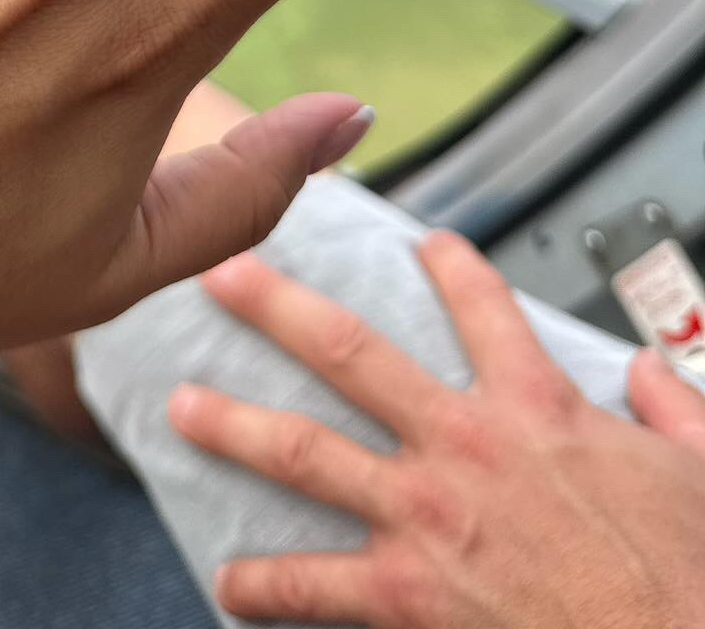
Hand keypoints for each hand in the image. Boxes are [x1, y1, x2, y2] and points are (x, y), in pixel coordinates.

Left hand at [170, 233, 704, 625]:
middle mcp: (465, 446)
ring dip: (238, 427)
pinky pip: (320, 587)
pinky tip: (227, 585)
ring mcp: (428, 518)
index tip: (421, 241)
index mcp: (539, 409)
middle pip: (350, 354)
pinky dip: (268, 588)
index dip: (448, 265)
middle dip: (276, 308)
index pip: (483, 305)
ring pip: (308, 454)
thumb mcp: (700, 472)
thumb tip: (654, 375)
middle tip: (221, 275)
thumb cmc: (691, 576)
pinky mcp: (411, 597)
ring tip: (182, 406)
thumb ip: (674, 409)